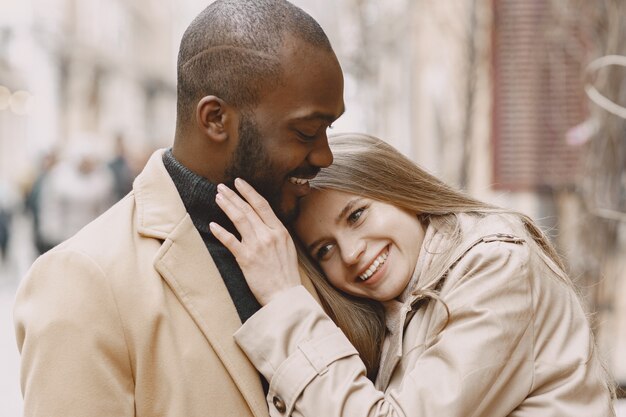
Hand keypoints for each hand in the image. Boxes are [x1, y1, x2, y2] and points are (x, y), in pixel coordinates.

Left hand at [209, 178, 299, 304]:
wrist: (285, 294)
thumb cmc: (286, 274)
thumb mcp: (287, 248)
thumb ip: (275, 233)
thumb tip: (264, 223)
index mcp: (280, 231)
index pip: (262, 205)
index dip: (249, 192)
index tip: (239, 182)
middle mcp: (268, 235)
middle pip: (248, 209)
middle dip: (233, 196)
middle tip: (221, 187)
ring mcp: (257, 246)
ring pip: (239, 220)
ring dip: (227, 206)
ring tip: (217, 197)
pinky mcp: (246, 258)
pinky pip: (230, 241)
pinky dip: (220, 231)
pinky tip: (212, 224)